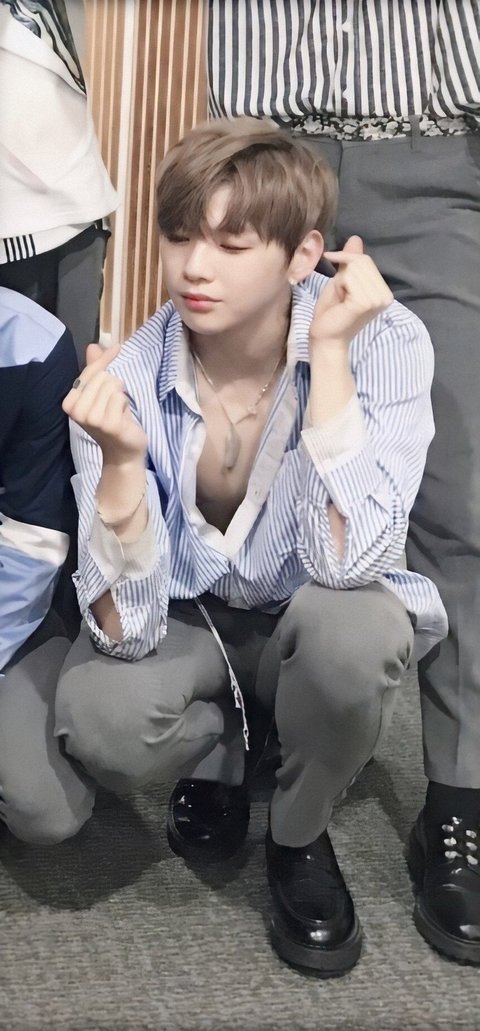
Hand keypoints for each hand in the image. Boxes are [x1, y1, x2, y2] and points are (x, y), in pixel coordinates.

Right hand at [63, 343, 147, 463]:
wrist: (123, 450)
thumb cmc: (113, 419)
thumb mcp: (101, 393)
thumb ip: (96, 370)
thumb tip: (92, 346)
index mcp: (69, 403)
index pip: (90, 371)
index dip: (105, 359)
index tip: (116, 348)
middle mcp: (76, 411)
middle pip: (102, 376)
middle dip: (114, 386)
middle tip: (114, 404)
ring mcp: (92, 419)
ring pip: (112, 385)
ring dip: (120, 396)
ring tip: (117, 411)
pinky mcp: (108, 424)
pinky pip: (120, 397)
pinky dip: (125, 404)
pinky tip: (122, 418)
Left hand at [310, 236, 392, 349]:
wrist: (326, 338)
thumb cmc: (332, 313)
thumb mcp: (341, 281)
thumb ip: (351, 261)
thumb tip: (356, 238)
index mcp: (384, 292)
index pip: (366, 260)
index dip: (347, 258)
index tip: (331, 260)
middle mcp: (386, 295)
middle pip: (361, 262)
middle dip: (344, 272)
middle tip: (339, 292)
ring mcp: (377, 300)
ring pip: (354, 268)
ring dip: (341, 280)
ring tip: (341, 298)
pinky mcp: (365, 302)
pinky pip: (349, 277)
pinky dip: (339, 285)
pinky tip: (340, 301)